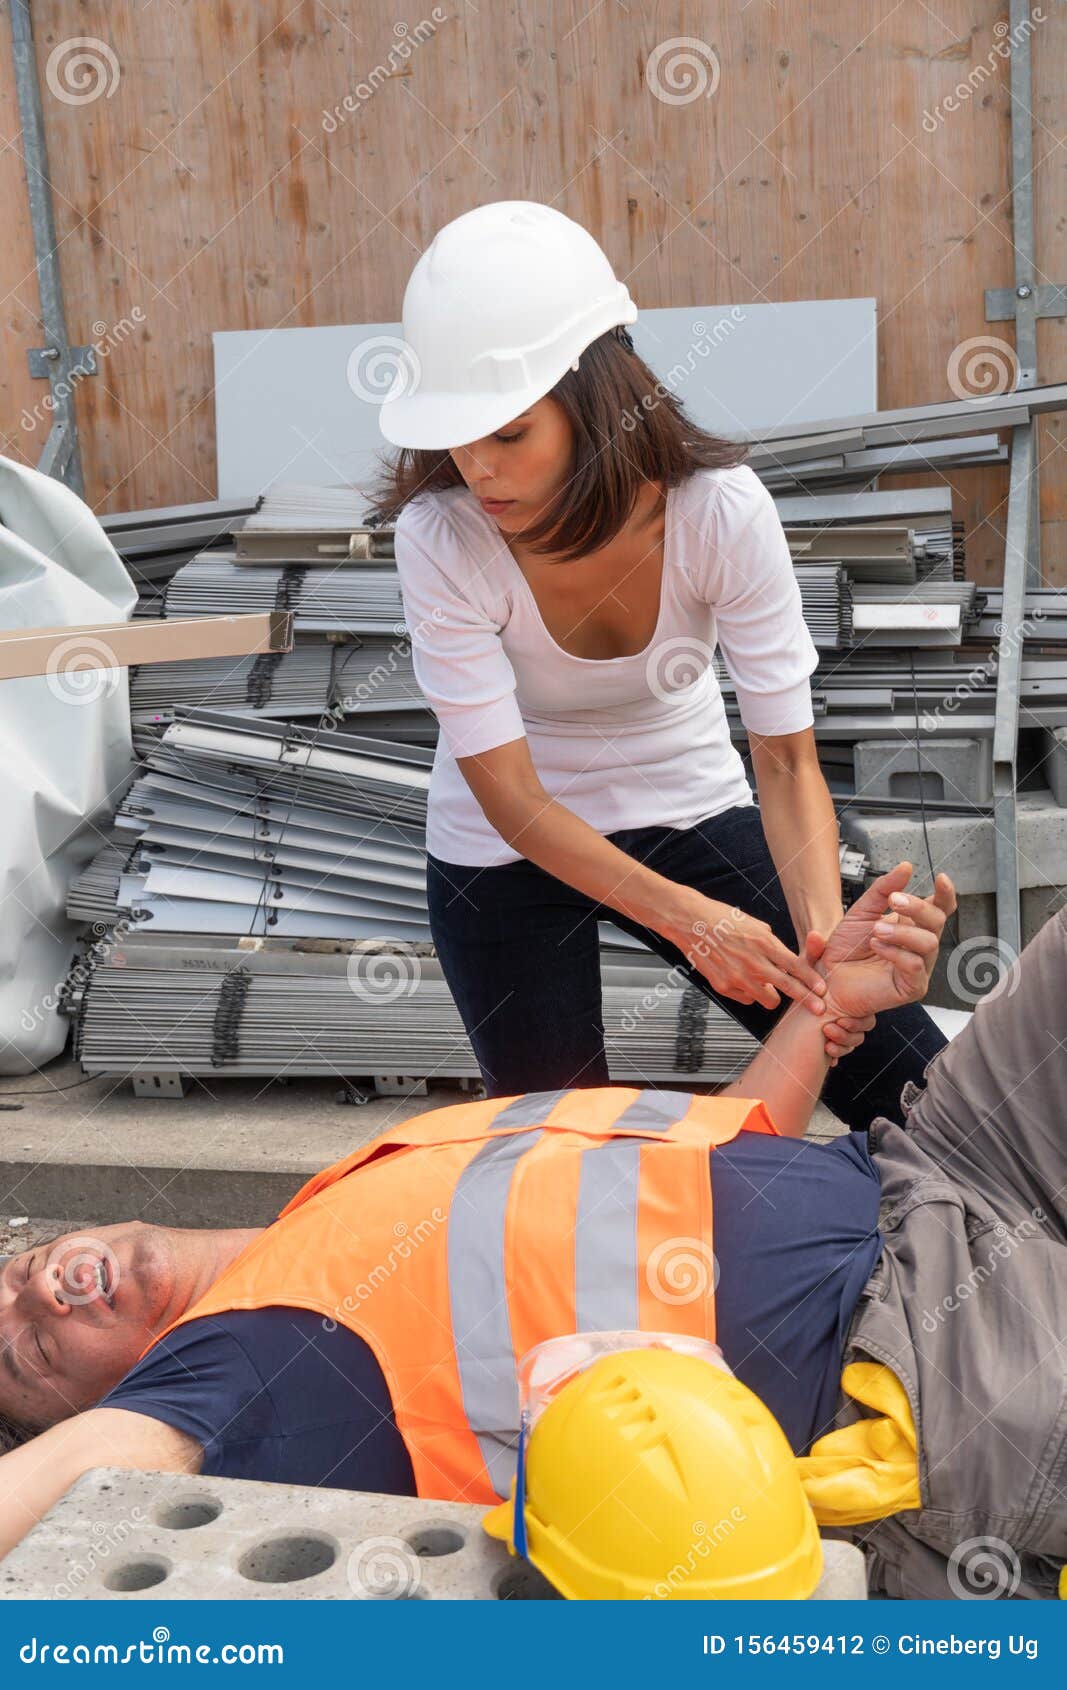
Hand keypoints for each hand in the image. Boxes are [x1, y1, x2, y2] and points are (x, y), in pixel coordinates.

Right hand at [671, 898, 827, 1012]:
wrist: (689, 921)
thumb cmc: (719, 918)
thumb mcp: (754, 924)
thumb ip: (771, 943)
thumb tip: (782, 956)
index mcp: (764, 943)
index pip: (796, 967)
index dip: (812, 981)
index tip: (822, 990)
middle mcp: (754, 962)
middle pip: (789, 988)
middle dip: (807, 1000)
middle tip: (818, 1009)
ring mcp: (738, 977)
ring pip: (768, 1000)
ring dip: (772, 996)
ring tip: (768, 987)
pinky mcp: (724, 986)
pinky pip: (746, 1000)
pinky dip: (749, 994)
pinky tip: (744, 982)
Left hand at [801, 929, 871, 1064]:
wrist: (803, 977)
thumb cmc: (814, 965)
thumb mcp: (813, 958)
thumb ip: (814, 949)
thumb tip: (814, 936)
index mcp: (860, 989)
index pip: (867, 1010)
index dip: (858, 1019)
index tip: (838, 1020)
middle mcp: (857, 1006)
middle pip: (864, 1026)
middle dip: (849, 1033)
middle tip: (833, 1026)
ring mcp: (848, 1019)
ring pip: (855, 1039)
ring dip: (843, 1041)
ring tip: (826, 1033)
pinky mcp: (839, 1031)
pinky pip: (845, 1046)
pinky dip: (837, 1049)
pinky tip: (827, 1047)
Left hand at [819, 872, 952, 1022]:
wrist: (828, 978)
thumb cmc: (846, 949)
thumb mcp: (861, 911)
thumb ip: (883, 889)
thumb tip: (906, 867)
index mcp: (911, 924)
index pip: (939, 908)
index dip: (945, 894)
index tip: (941, 878)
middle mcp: (918, 944)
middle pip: (937, 920)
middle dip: (917, 907)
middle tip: (894, 900)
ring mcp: (919, 965)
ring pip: (929, 943)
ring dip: (903, 932)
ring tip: (876, 930)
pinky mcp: (912, 986)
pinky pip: (915, 965)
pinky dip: (896, 953)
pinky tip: (878, 946)